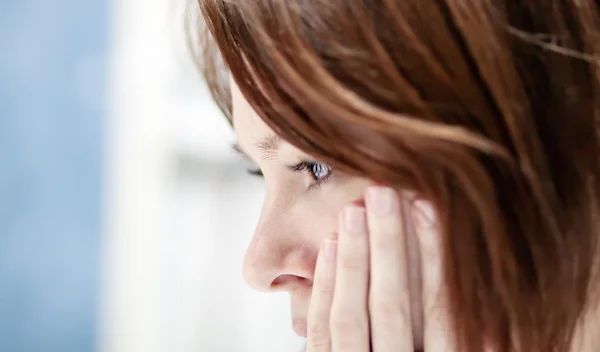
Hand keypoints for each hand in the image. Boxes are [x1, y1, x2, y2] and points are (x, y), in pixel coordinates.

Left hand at [306, 186, 455, 350]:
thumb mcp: (445, 345)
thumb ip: (458, 328)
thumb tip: (484, 289)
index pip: (440, 312)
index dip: (434, 258)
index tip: (425, 206)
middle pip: (392, 307)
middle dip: (387, 247)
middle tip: (382, 192)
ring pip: (351, 316)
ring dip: (352, 259)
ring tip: (353, 210)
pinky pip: (320, 331)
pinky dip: (325, 288)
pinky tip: (330, 244)